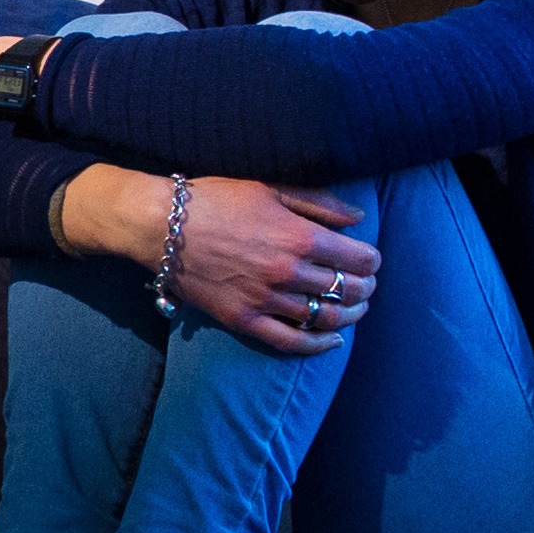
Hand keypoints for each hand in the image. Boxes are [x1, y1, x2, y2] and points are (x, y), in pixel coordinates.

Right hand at [64, 167, 379, 355]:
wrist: (161, 226)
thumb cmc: (215, 200)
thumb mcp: (269, 188)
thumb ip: (318, 203)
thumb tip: (357, 219)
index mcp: (299, 236)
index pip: (357, 257)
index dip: (372, 260)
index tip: (371, 260)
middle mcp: (288, 272)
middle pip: (347, 289)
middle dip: (365, 287)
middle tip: (366, 284)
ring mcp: (266, 300)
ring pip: (326, 317)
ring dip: (350, 314)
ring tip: (355, 308)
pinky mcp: (245, 319)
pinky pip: (291, 341)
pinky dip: (318, 344)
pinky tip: (333, 340)